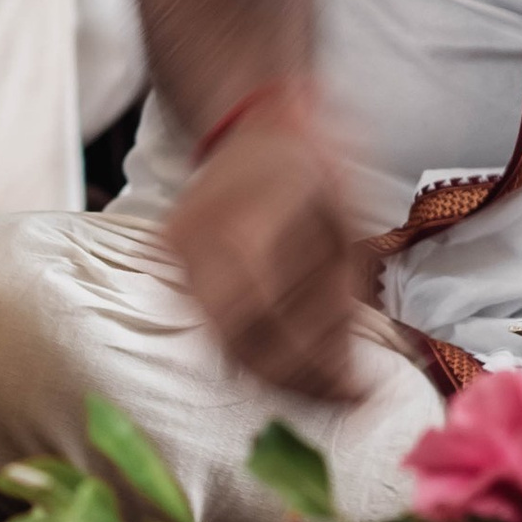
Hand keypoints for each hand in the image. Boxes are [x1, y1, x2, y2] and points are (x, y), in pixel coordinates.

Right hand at [161, 98, 369, 404]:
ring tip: (320, 385)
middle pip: (238, 342)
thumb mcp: (349, 224)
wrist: (258, 121)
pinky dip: (248, 343)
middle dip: (293, 381)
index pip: (271, 323)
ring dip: (271, 370)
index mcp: (246, 225)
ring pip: (220, 338)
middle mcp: (198, 240)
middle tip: (338, 400)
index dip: (313, 367)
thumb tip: (347, 378)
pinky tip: (289, 354)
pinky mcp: (166, 254)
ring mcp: (175, 248)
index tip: (354, 395)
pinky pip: (208, 317)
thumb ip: (341, 300)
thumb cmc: (315, 165)